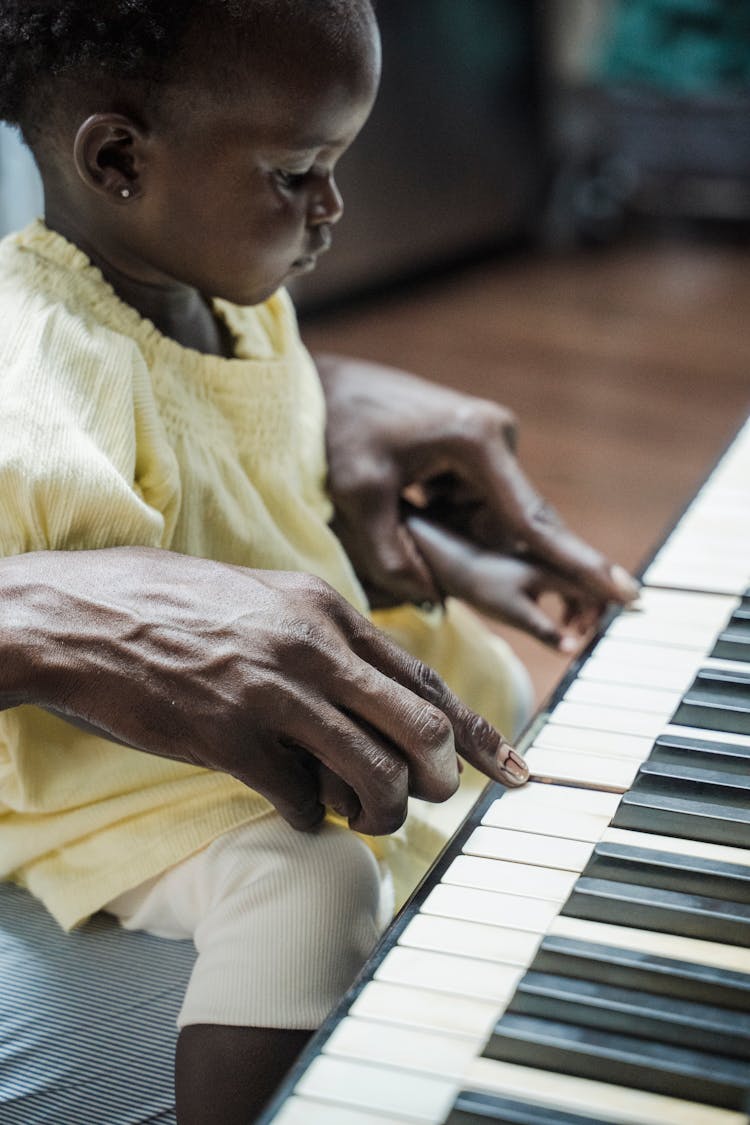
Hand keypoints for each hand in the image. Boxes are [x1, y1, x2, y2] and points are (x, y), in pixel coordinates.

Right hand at [0, 548, 527, 835]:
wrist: (86, 618)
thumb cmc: (177, 610)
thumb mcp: (269, 601)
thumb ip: (330, 643)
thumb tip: (384, 702)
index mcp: (328, 611)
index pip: (429, 681)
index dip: (480, 734)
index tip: (513, 771)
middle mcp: (315, 648)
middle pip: (422, 731)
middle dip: (437, 781)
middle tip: (420, 799)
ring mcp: (275, 693)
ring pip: (374, 775)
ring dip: (377, 813)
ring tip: (354, 814)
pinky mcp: (231, 738)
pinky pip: (299, 800)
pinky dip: (306, 816)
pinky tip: (289, 806)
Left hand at [317, 356, 638, 629]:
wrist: (324, 384)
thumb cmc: (339, 431)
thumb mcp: (358, 496)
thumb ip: (392, 555)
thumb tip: (433, 600)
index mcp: (479, 441)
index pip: (534, 520)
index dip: (579, 564)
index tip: (627, 594)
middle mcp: (498, 436)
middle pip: (512, 521)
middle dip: (483, 546)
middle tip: (442, 531)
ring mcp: (490, 441)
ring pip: (490, 517)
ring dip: (451, 528)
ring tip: (399, 498)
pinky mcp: (477, 448)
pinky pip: (475, 502)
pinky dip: (447, 515)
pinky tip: (407, 493)